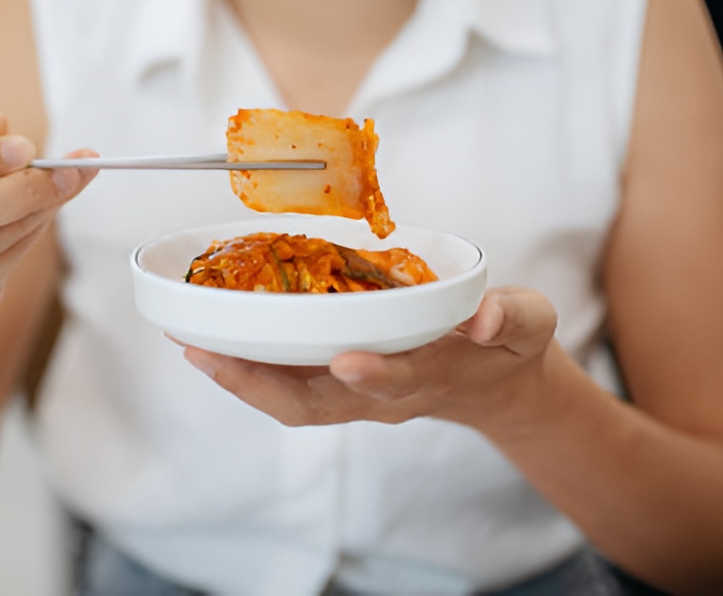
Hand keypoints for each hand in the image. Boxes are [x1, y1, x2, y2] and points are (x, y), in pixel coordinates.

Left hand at [181, 287, 558, 429]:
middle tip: (211, 356)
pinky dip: (250, 370)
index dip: (375, 374)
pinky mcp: (340, 385)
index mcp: (434, 376)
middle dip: (263, 385)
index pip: (401, 380)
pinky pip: (289, 386)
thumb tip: (485, 318)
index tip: (347, 359)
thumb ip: (513, 317)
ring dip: (242, 379)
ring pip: (294, 401)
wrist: (495, 384)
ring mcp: (359, 395)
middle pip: (319, 404)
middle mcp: (386, 394)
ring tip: (193, 348)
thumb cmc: (507, 346)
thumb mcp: (529, 324)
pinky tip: (212, 344)